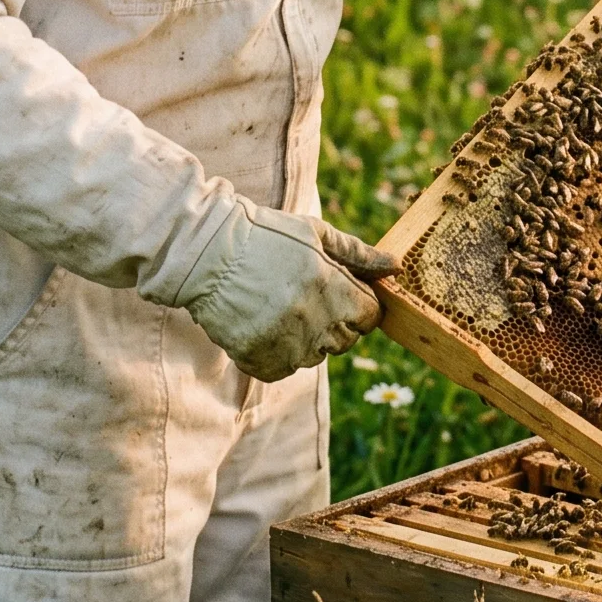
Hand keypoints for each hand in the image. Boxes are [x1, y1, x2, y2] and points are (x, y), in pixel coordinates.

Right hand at [179, 206, 398, 381]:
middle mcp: (315, 322)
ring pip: (315, 356)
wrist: (207, 254)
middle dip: (333, 321)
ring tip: (277, 306)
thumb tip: (395, 266)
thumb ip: (358, 254)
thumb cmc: (265, 235)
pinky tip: (261, 323)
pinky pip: (284, 368)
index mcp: (333, 288)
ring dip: (305, 338)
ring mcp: (288, 345)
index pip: (370, 317)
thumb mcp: (315, 234)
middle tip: (303, 297)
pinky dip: (277, 353)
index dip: (358, 305)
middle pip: (346, 340)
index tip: (339, 293)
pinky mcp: (262, 361)